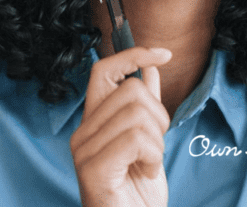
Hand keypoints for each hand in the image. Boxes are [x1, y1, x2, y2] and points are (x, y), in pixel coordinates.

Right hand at [70, 47, 171, 206]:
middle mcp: (82, 132)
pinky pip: (135, 139)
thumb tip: (149, 69)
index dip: (134, 55)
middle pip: (130, 90)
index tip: (164, 54)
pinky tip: (146, 173)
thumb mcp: (149, 143)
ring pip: (136, 113)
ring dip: (157, 142)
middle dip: (159, 117)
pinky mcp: (92, 169)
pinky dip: (153, 156)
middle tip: (154, 148)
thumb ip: (146, 107)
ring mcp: (83, 150)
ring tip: (149, 164)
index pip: (103, 71)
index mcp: (93, 122)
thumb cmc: (138, 193)